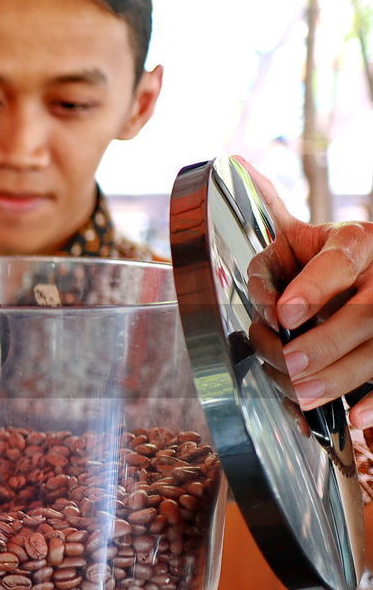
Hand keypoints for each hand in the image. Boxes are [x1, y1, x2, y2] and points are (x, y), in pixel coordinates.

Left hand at [239, 157, 372, 426]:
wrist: (353, 273)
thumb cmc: (310, 261)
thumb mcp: (289, 238)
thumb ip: (262, 219)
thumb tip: (229, 170)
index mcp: (354, 241)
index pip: (342, 258)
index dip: (315, 286)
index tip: (284, 313)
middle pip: (368, 311)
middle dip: (326, 343)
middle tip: (289, 365)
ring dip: (344, 376)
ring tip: (306, 395)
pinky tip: (359, 419)